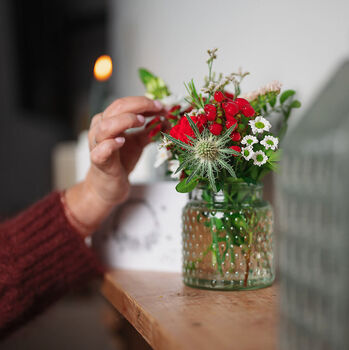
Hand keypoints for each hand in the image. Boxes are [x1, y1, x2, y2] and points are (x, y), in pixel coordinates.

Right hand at [64, 96, 163, 235]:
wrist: (108, 186)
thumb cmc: (119, 161)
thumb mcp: (138, 142)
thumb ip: (149, 131)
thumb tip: (165, 120)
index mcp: (109, 120)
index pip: (125, 104)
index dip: (144, 102)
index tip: (162, 106)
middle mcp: (100, 128)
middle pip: (116, 109)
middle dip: (140, 106)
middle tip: (158, 109)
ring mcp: (97, 144)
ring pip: (105, 126)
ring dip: (125, 120)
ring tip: (141, 121)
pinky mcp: (99, 161)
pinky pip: (101, 150)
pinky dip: (110, 144)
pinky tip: (121, 141)